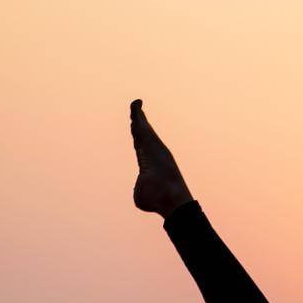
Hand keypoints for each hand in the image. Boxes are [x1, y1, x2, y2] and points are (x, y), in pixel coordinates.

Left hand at [129, 99, 192, 215]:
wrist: (167, 195)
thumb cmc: (157, 199)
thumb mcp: (141, 196)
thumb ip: (139, 189)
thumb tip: (140, 187)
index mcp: (149, 164)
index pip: (142, 151)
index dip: (139, 142)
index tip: (136, 135)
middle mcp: (152, 153)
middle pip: (143, 137)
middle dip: (139, 125)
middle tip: (137, 113)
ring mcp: (152, 146)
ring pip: (142, 128)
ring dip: (138, 116)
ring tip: (136, 106)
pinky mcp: (149, 139)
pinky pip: (140, 123)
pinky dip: (137, 112)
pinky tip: (136, 104)